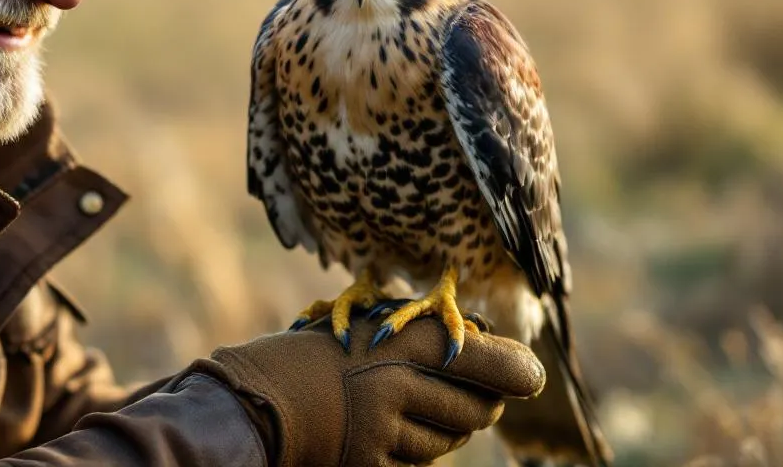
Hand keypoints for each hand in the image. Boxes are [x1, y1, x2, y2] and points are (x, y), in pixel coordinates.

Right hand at [188, 312, 545, 466]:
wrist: (252, 401)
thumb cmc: (308, 357)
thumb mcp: (363, 330)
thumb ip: (417, 341)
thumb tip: (485, 353)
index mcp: (393, 338)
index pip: (474, 354)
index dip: (509, 367)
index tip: (530, 375)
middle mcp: (395, 382)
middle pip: (472, 404)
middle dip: (484, 404)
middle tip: (488, 401)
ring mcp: (384, 429)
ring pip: (447, 439)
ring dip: (449, 431)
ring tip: (431, 414)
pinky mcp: (370, 463)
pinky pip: (415, 464)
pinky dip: (415, 453)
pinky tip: (398, 435)